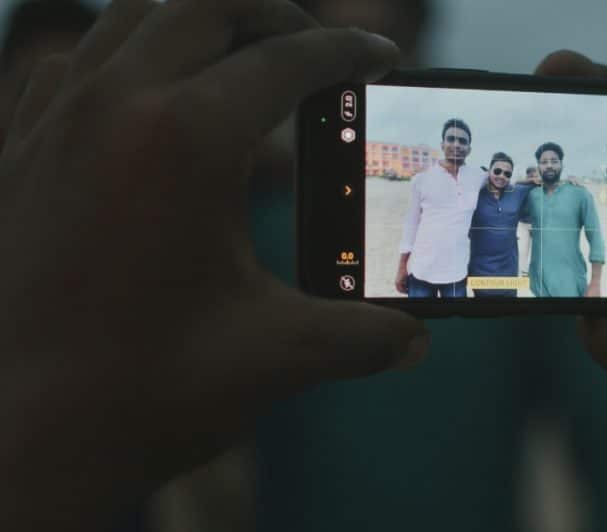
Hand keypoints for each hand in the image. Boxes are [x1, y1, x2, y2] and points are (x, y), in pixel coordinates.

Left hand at [0, 1, 426, 528]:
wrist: (15, 441)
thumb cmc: (138, 392)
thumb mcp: (276, 357)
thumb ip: (363, 337)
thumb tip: (415, 339)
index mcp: (184, 140)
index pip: (288, 59)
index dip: (350, 53)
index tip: (383, 60)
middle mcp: (114, 106)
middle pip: (210, 2)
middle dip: (281, 12)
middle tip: (322, 47)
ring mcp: (55, 120)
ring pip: (137, 13)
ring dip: (204, 21)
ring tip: (250, 58)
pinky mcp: (20, 149)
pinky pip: (77, 59)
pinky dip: (129, 53)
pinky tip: (154, 98)